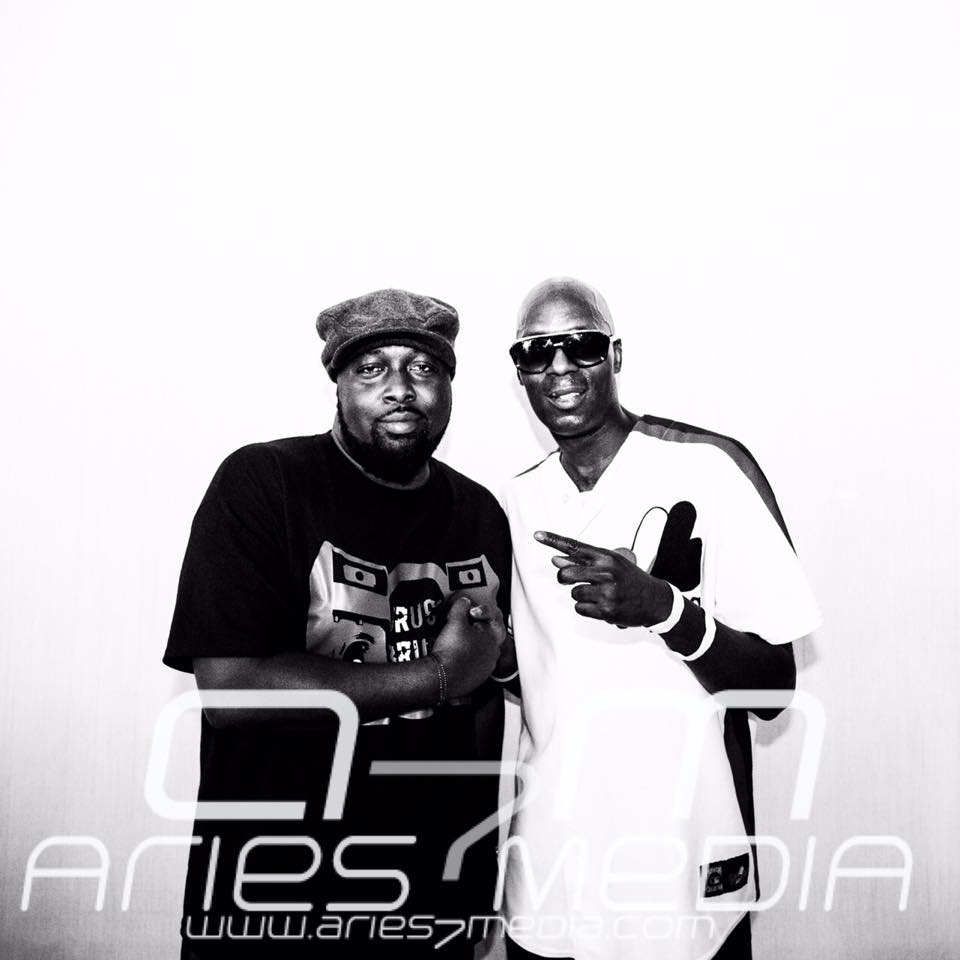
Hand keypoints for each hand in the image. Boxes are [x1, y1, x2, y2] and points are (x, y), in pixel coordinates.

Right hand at [430, 593, 505, 696]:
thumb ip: (462, 606)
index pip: (494, 617)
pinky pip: (476, 664)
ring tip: (459, 640)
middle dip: (478, 627)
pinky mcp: (477, 679)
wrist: (442, 677)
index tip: (470, 611)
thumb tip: (464, 602)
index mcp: (493, 637)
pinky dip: (468, 658)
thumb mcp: (455, 620)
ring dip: (473, 643)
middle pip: (490, 634)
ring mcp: (486, 668)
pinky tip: (457, 655)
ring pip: (483, 650)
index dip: (481, 610)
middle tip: (465, 624)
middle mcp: (494, 653)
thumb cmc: (451, 650)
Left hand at [535, 530, 674, 628]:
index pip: (574, 546)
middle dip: (566, 579)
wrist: (655, 600)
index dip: (553, 540)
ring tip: (599, 594)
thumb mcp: (610, 564)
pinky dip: (587, 609)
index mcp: (606, 557)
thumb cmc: (629, 579)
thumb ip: (582, 562)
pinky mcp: (606, 610)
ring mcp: (606, 592)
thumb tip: (556, 560)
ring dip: (581, 596)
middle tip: (577, 581)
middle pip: (566, 574)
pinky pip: (580, 609)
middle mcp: (606, 572)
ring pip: (573, 594)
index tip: (537, 535)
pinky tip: (602, 605)